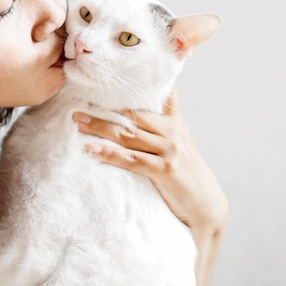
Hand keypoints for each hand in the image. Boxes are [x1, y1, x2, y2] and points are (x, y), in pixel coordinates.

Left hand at [73, 87, 228, 285]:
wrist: (207, 206)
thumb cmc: (189, 177)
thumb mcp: (180, 147)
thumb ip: (162, 131)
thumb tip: (137, 122)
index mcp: (175, 123)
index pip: (158, 96)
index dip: (137, 85)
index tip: (110, 79)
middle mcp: (173, 132)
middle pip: (133, 116)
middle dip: (105, 110)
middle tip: (78, 105)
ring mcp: (170, 150)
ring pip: (129, 135)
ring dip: (101, 128)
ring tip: (79, 122)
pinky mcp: (165, 169)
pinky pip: (132, 159)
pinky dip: (110, 154)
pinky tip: (93, 150)